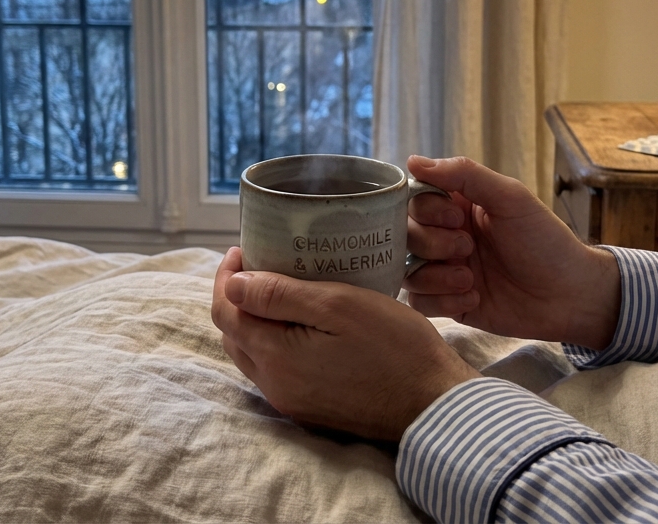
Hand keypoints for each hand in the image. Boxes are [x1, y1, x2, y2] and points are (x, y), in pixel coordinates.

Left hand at [210, 247, 479, 441]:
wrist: (432, 401)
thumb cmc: (395, 346)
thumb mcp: (339, 305)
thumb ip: (279, 295)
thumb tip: (232, 285)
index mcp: (275, 358)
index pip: (224, 312)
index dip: (226, 277)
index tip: (242, 250)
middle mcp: (275, 386)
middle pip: (234, 334)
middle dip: (237, 297)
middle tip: (260, 264)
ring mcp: (292, 401)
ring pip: (253, 353)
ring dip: (255, 320)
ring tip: (280, 288)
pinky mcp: (311, 408)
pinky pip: (276, 370)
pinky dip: (275, 341)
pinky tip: (301, 323)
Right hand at [404, 156, 620, 349]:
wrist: (569, 295)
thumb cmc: (546, 241)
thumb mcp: (510, 198)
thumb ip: (464, 174)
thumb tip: (413, 161)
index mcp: (458, 206)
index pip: (415, 200)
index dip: (427, 210)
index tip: (456, 218)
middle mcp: (447, 236)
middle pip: (406, 235)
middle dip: (433, 244)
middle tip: (469, 249)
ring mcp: (447, 271)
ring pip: (408, 271)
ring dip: (436, 276)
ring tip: (470, 280)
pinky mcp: (450, 303)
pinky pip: (419, 302)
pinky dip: (442, 300)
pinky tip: (474, 299)